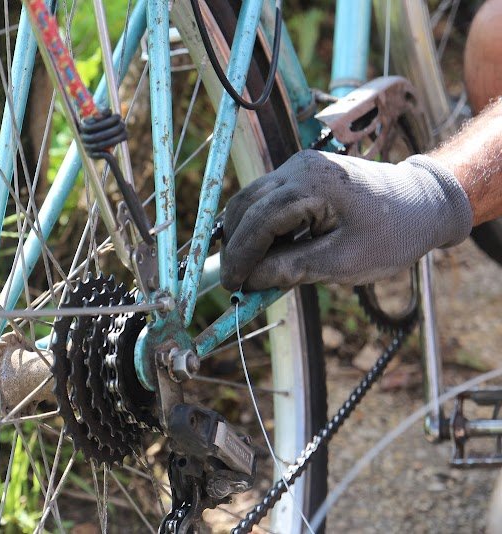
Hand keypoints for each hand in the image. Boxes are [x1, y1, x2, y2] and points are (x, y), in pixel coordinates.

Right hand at [220, 150, 472, 290]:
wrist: (422, 204)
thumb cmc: (391, 234)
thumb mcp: (344, 261)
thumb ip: (292, 269)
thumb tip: (249, 280)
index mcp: (314, 184)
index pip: (259, 219)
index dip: (240, 255)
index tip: (232, 285)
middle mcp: (299, 166)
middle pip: (245, 205)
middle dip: (236, 245)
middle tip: (236, 280)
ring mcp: (298, 165)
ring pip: (250, 200)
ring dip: (245, 235)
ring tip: (253, 269)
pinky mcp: (300, 172)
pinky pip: (266, 198)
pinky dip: (260, 226)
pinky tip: (270, 251)